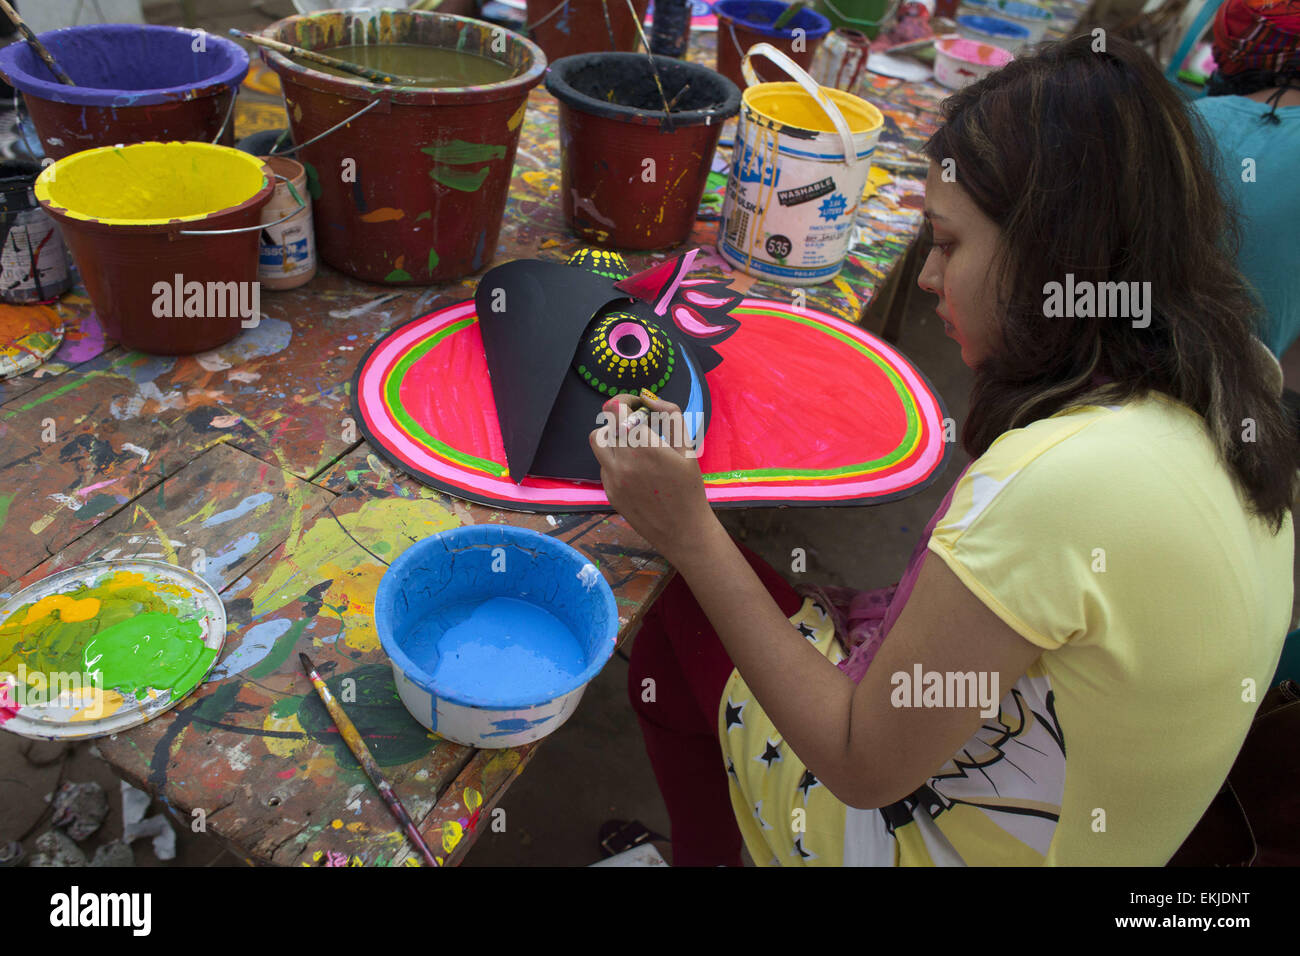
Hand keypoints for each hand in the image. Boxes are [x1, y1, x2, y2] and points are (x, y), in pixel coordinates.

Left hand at [588, 391, 719, 565]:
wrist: (682, 530)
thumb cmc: (689, 487)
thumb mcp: (688, 447)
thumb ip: (670, 415)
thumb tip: (649, 397)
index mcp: (644, 446)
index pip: (615, 409)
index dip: (624, 400)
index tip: (636, 404)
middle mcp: (623, 461)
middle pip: (606, 424)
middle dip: (621, 419)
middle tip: (639, 425)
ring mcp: (613, 478)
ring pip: (598, 443)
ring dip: (612, 437)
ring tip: (632, 444)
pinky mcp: (609, 491)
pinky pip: (604, 465)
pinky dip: (616, 459)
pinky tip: (636, 470)